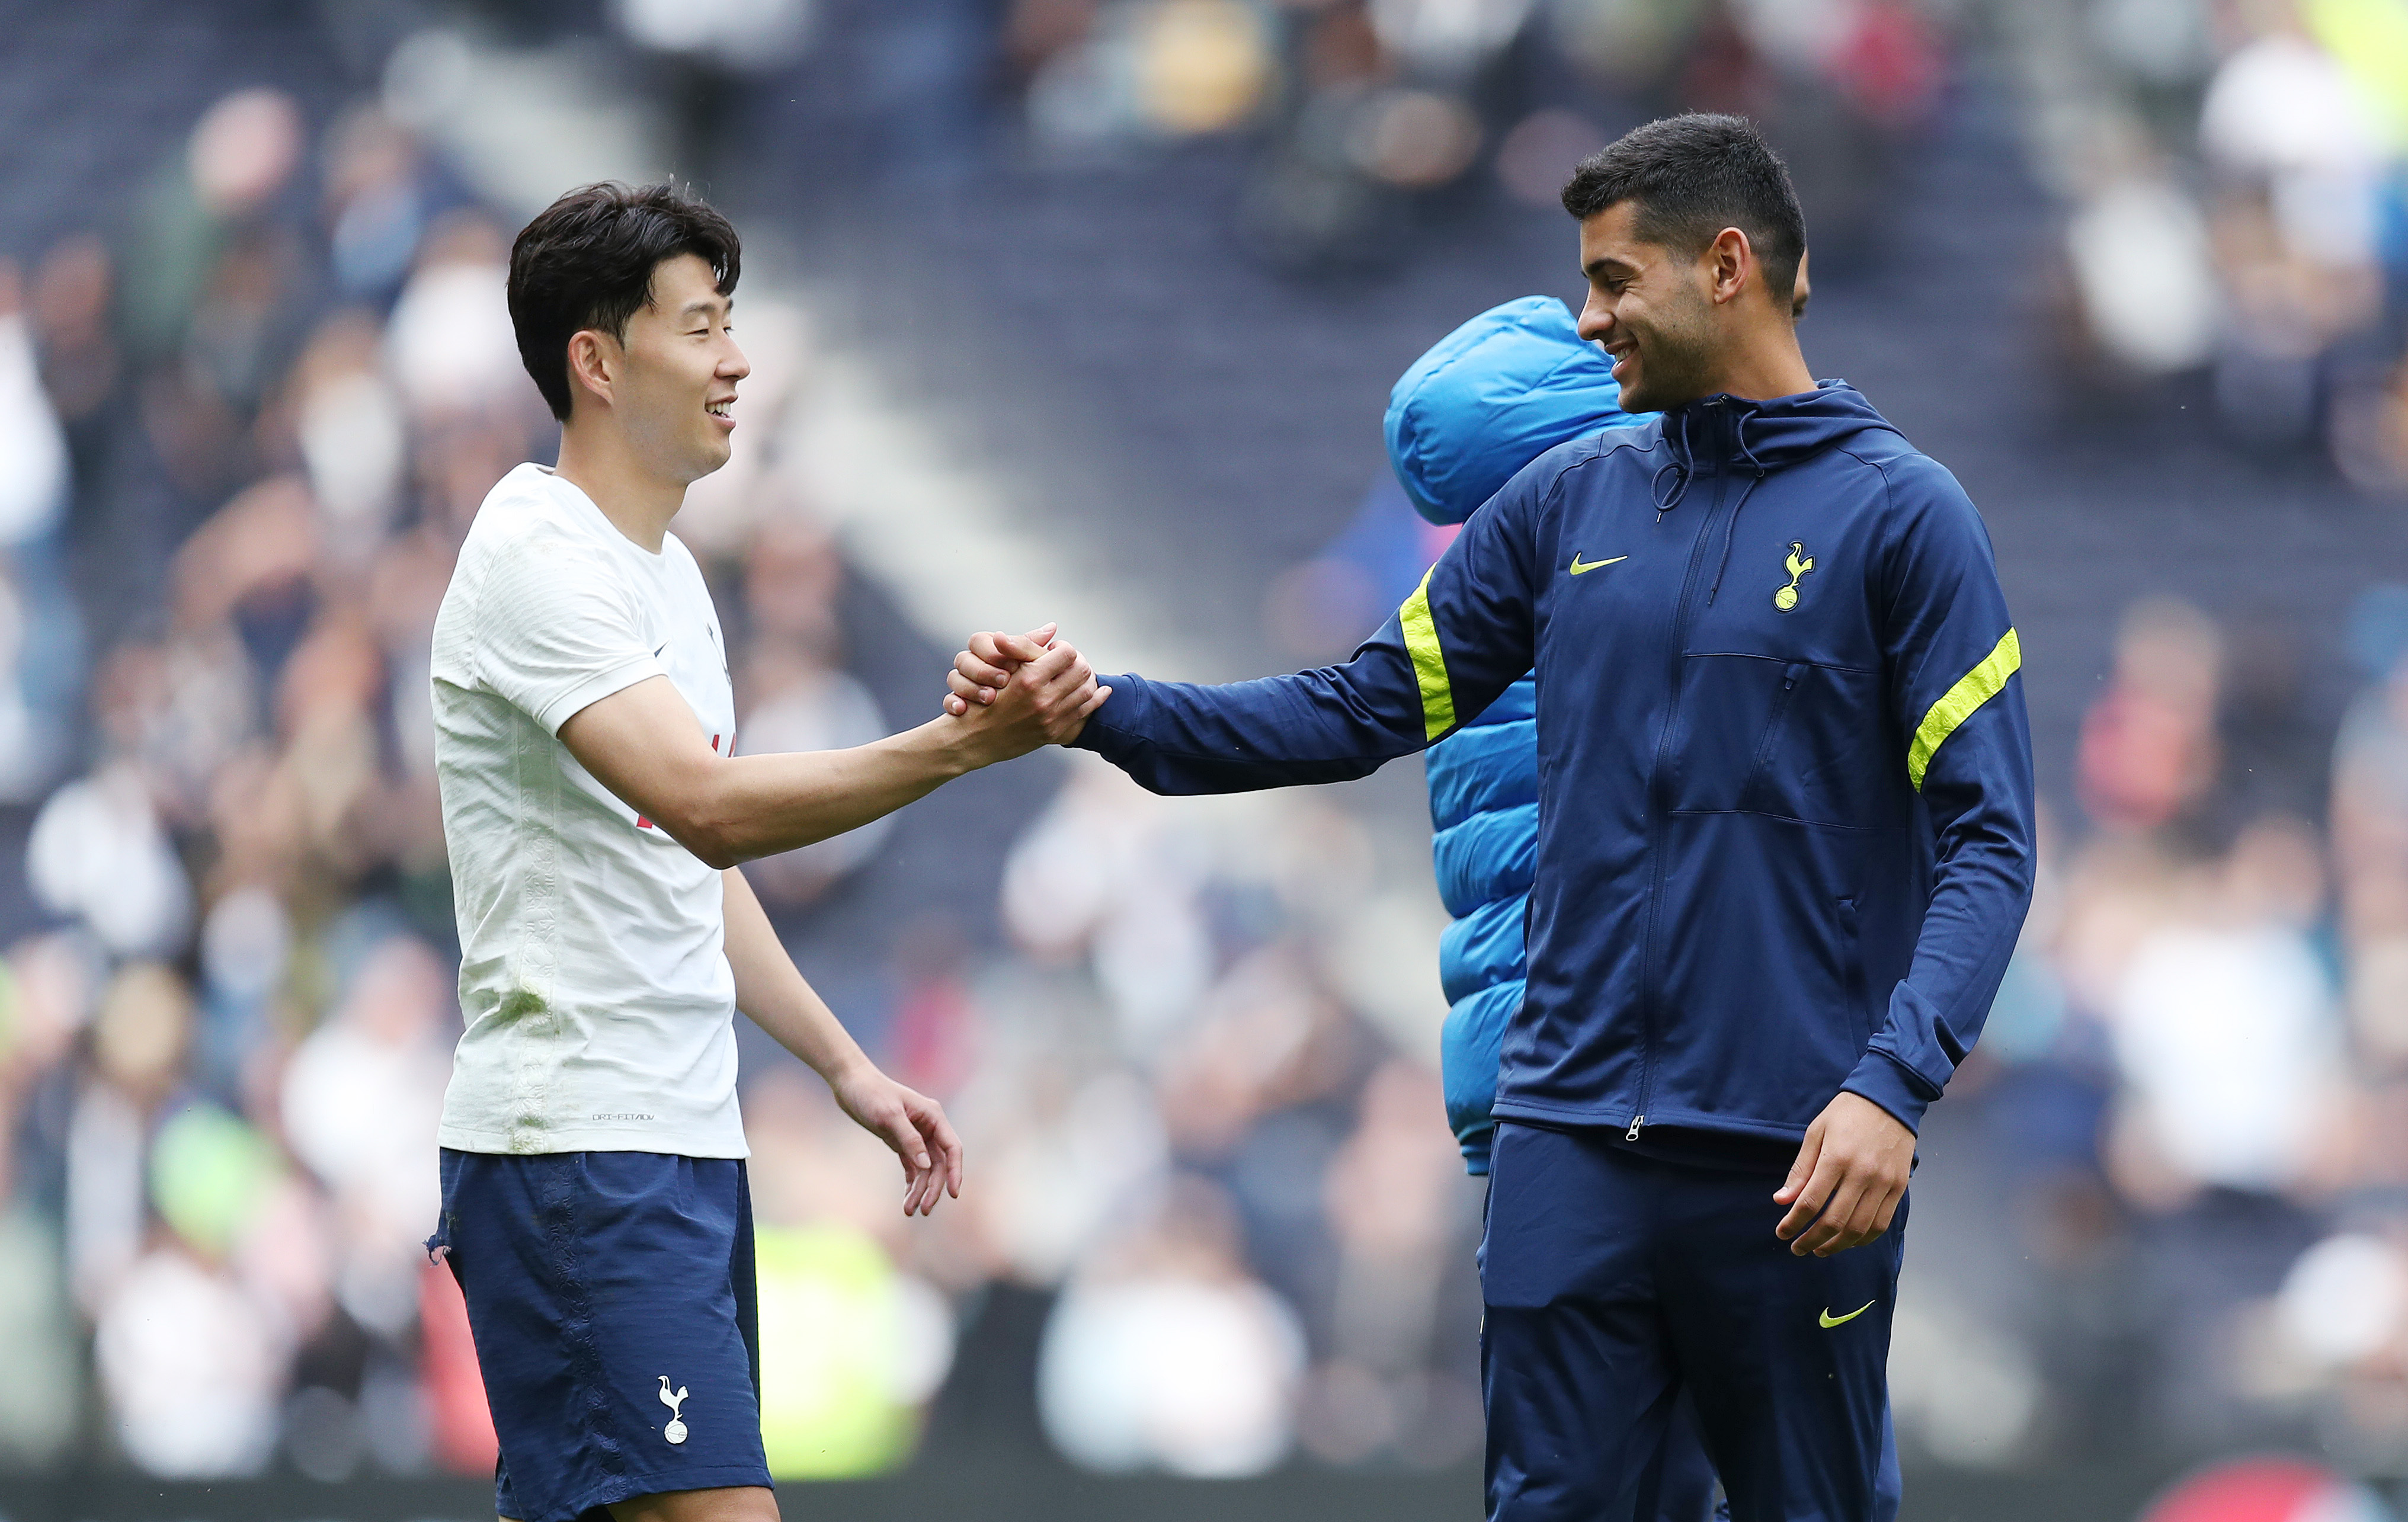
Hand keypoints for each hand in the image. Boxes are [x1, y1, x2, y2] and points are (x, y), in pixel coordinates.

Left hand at [827, 1059, 964, 1216]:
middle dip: (933, 1188)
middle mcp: (928, 1127)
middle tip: (923, 1210)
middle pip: (938, 1164)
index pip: (952, 1148)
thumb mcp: (889, 1116)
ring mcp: (915, 1135)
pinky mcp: (901, 1141)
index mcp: (933, 1116)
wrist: (850, 1084)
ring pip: (925, 1169)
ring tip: (909, 1211)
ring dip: (919, 1189)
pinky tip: (906, 1198)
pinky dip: (911, 1182)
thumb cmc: (870, 1094)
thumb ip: (909, 1140)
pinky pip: (912, 1166)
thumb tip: (926, 1166)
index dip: (955, 1172)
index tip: (953, 1194)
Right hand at [941, 625, 1109, 758]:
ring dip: (1086, 678)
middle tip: (1067, 661)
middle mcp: (1043, 700)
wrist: (974, 738)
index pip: (1067, 653)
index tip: (1053, 650)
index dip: (1062, 647)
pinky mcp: (1054, 731)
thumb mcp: (1002, 668)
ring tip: (1077, 673)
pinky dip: (1097, 699)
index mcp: (1029, 679)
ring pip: (1087, 690)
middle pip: (1082, 670)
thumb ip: (1026, 647)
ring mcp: (1051, 718)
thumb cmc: (983, 698)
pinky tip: (1102, 691)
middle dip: (1077, 661)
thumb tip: (1052, 628)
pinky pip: (1085, 711)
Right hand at [942, 625, 1048, 713]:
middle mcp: (969, 663)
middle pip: (963, 659)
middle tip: (1004, 680)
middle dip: (984, 670)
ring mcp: (960, 684)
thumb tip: (1052, 628)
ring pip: (954, 678)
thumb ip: (1032, 646)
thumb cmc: (1012, 678)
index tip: (1016, 665)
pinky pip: (948, 701)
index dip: (996, 652)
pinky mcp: (956, 704)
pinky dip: (953, 704)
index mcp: (983, 648)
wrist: (993, 719)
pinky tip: (962, 709)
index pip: (978, 640)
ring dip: (971, 688)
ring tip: (989, 698)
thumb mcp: (1021, 660)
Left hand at [1772, 1091, 1912, 1256]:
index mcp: (1836, 1158)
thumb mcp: (1816, 1133)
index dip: (1793, 1223)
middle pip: (1834, 1221)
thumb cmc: (1847, 1113)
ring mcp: (1884, 1183)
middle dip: (1811, 1240)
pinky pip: (1881, 1223)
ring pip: (1859, 1229)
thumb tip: (1781, 1200)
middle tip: (1797, 1248)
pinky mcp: (1899, 1187)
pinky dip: (1863, 1239)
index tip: (1782, 1233)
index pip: (1811, 1202)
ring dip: (1836, 1245)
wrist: (1889, 1099)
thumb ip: (1800, 1169)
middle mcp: (1862, 1174)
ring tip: (1820, 1249)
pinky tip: (1848, 1241)